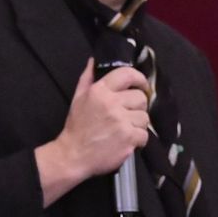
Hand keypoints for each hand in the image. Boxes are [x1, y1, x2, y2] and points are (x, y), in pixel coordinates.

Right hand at [35, 59, 149, 204]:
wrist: (73, 155)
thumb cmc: (77, 127)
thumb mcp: (78, 98)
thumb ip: (87, 78)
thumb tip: (93, 60)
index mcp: (100, 91)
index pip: (127, 74)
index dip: (139, 79)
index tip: (142, 86)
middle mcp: (111, 103)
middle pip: (140, 98)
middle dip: (137, 107)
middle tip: (128, 114)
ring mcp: (121, 121)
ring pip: (144, 117)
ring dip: (138, 124)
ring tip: (125, 129)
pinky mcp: (128, 137)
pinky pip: (144, 134)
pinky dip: (138, 140)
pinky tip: (126, 141)